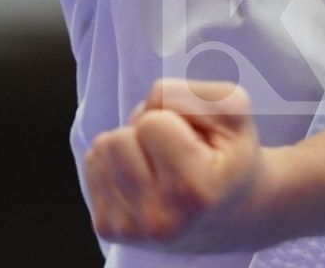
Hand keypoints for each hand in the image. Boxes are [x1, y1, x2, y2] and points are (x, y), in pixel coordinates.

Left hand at [83, 79, 282, 252]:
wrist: (231, 211)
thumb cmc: (229, 154)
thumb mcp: (232, 111)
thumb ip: (191, 94)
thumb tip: (147, 108)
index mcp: (195, 192)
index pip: (150, 122)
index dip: (172, 119)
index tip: (195, 143)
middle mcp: (160, 220)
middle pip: (117, 139)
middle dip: (143, 133)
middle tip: (173, 153)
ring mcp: (131, 230)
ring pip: (100, 151)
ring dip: (128, 148)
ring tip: (159, 166)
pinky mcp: (109, 230)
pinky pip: (92, 167)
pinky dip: (114, 164)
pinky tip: (144, 180)